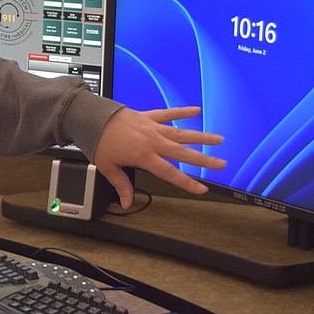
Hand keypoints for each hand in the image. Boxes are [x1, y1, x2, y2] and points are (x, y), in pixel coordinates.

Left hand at [92, 106, 225, 208]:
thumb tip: (126, 203)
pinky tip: (196, 111)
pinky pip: (168, 113)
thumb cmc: (99, 142)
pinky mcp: (148, 116)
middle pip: (183, 153)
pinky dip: (182, 111)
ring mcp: (152, 127)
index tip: (202, 189)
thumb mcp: (108, 167)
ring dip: (200, 137)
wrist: (91, 118)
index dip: (187, 182)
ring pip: (181, 133)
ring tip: (218, 139)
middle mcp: (152, 141)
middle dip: (204, 159)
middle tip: (221, 164)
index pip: (170, 173)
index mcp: (144, 156)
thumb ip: (121, 185)